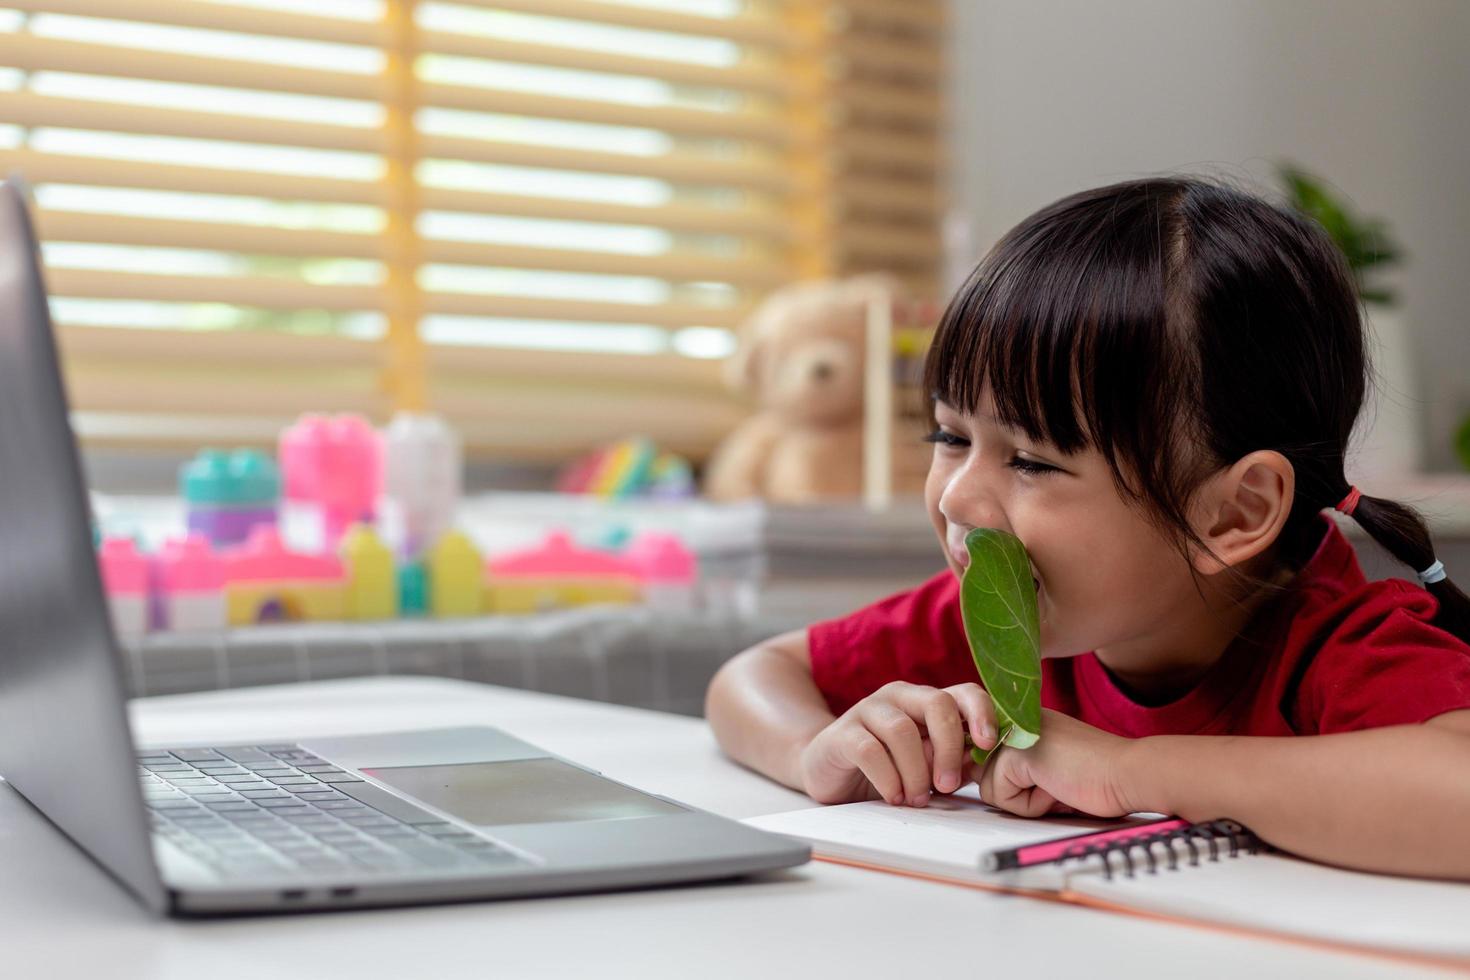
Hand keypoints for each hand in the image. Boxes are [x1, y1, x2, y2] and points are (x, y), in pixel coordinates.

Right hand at [799, 682, 998, 805]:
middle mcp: (899, 697)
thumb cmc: (886, 767)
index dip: (981, 713)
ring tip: (917, 799)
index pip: (963, 693)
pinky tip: (894, 797)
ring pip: (903, 731)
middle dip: (949, 748)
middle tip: (948, 785)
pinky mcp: (842, 733)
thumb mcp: (926, 764)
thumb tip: (978, 761)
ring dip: (916, 772)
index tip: (987, 745)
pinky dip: (889, 780)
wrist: (830, 773)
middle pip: (937, 704)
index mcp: (925, 700)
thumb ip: (951, 759)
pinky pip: (871, 751)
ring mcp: (868, 710)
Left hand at [970, 709, 1134, 817]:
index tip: (1037, 780)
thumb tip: (975, 778)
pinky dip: (1031, 805)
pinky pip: (1002, 797)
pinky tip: (1057, 787)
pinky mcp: (1016, 751)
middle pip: (982, 776)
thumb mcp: (1045, 771)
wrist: (1127, 774)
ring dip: (1025, 801)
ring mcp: (1012, 732)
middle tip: (1056, 784)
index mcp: (1020, 722)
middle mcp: (1013, 721)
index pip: (981, 755)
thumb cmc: (1097, 778)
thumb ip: (1012, 770)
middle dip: (1017, 795)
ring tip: (1058, 784)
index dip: (999, 778)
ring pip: (989, 789)